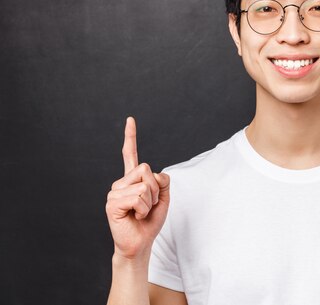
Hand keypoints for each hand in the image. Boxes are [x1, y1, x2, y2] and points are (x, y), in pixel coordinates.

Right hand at [105, 117, 169, 260]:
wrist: (140, 243)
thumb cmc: (150, 222)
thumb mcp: (163, 198)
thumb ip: (163, 182)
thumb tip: (155, 173)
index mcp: (132, 179)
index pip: (130, 154)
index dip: (130, 137)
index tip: (130, 119)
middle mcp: (121, 182)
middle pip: (147, 170)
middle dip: (156, 189)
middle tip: (148, 205)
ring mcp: (114, 192)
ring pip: (144, 185)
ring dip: (150, 202)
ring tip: (140, 213)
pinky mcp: (112, 203)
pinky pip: (138, 197)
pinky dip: (143, 209)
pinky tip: (134, 216)